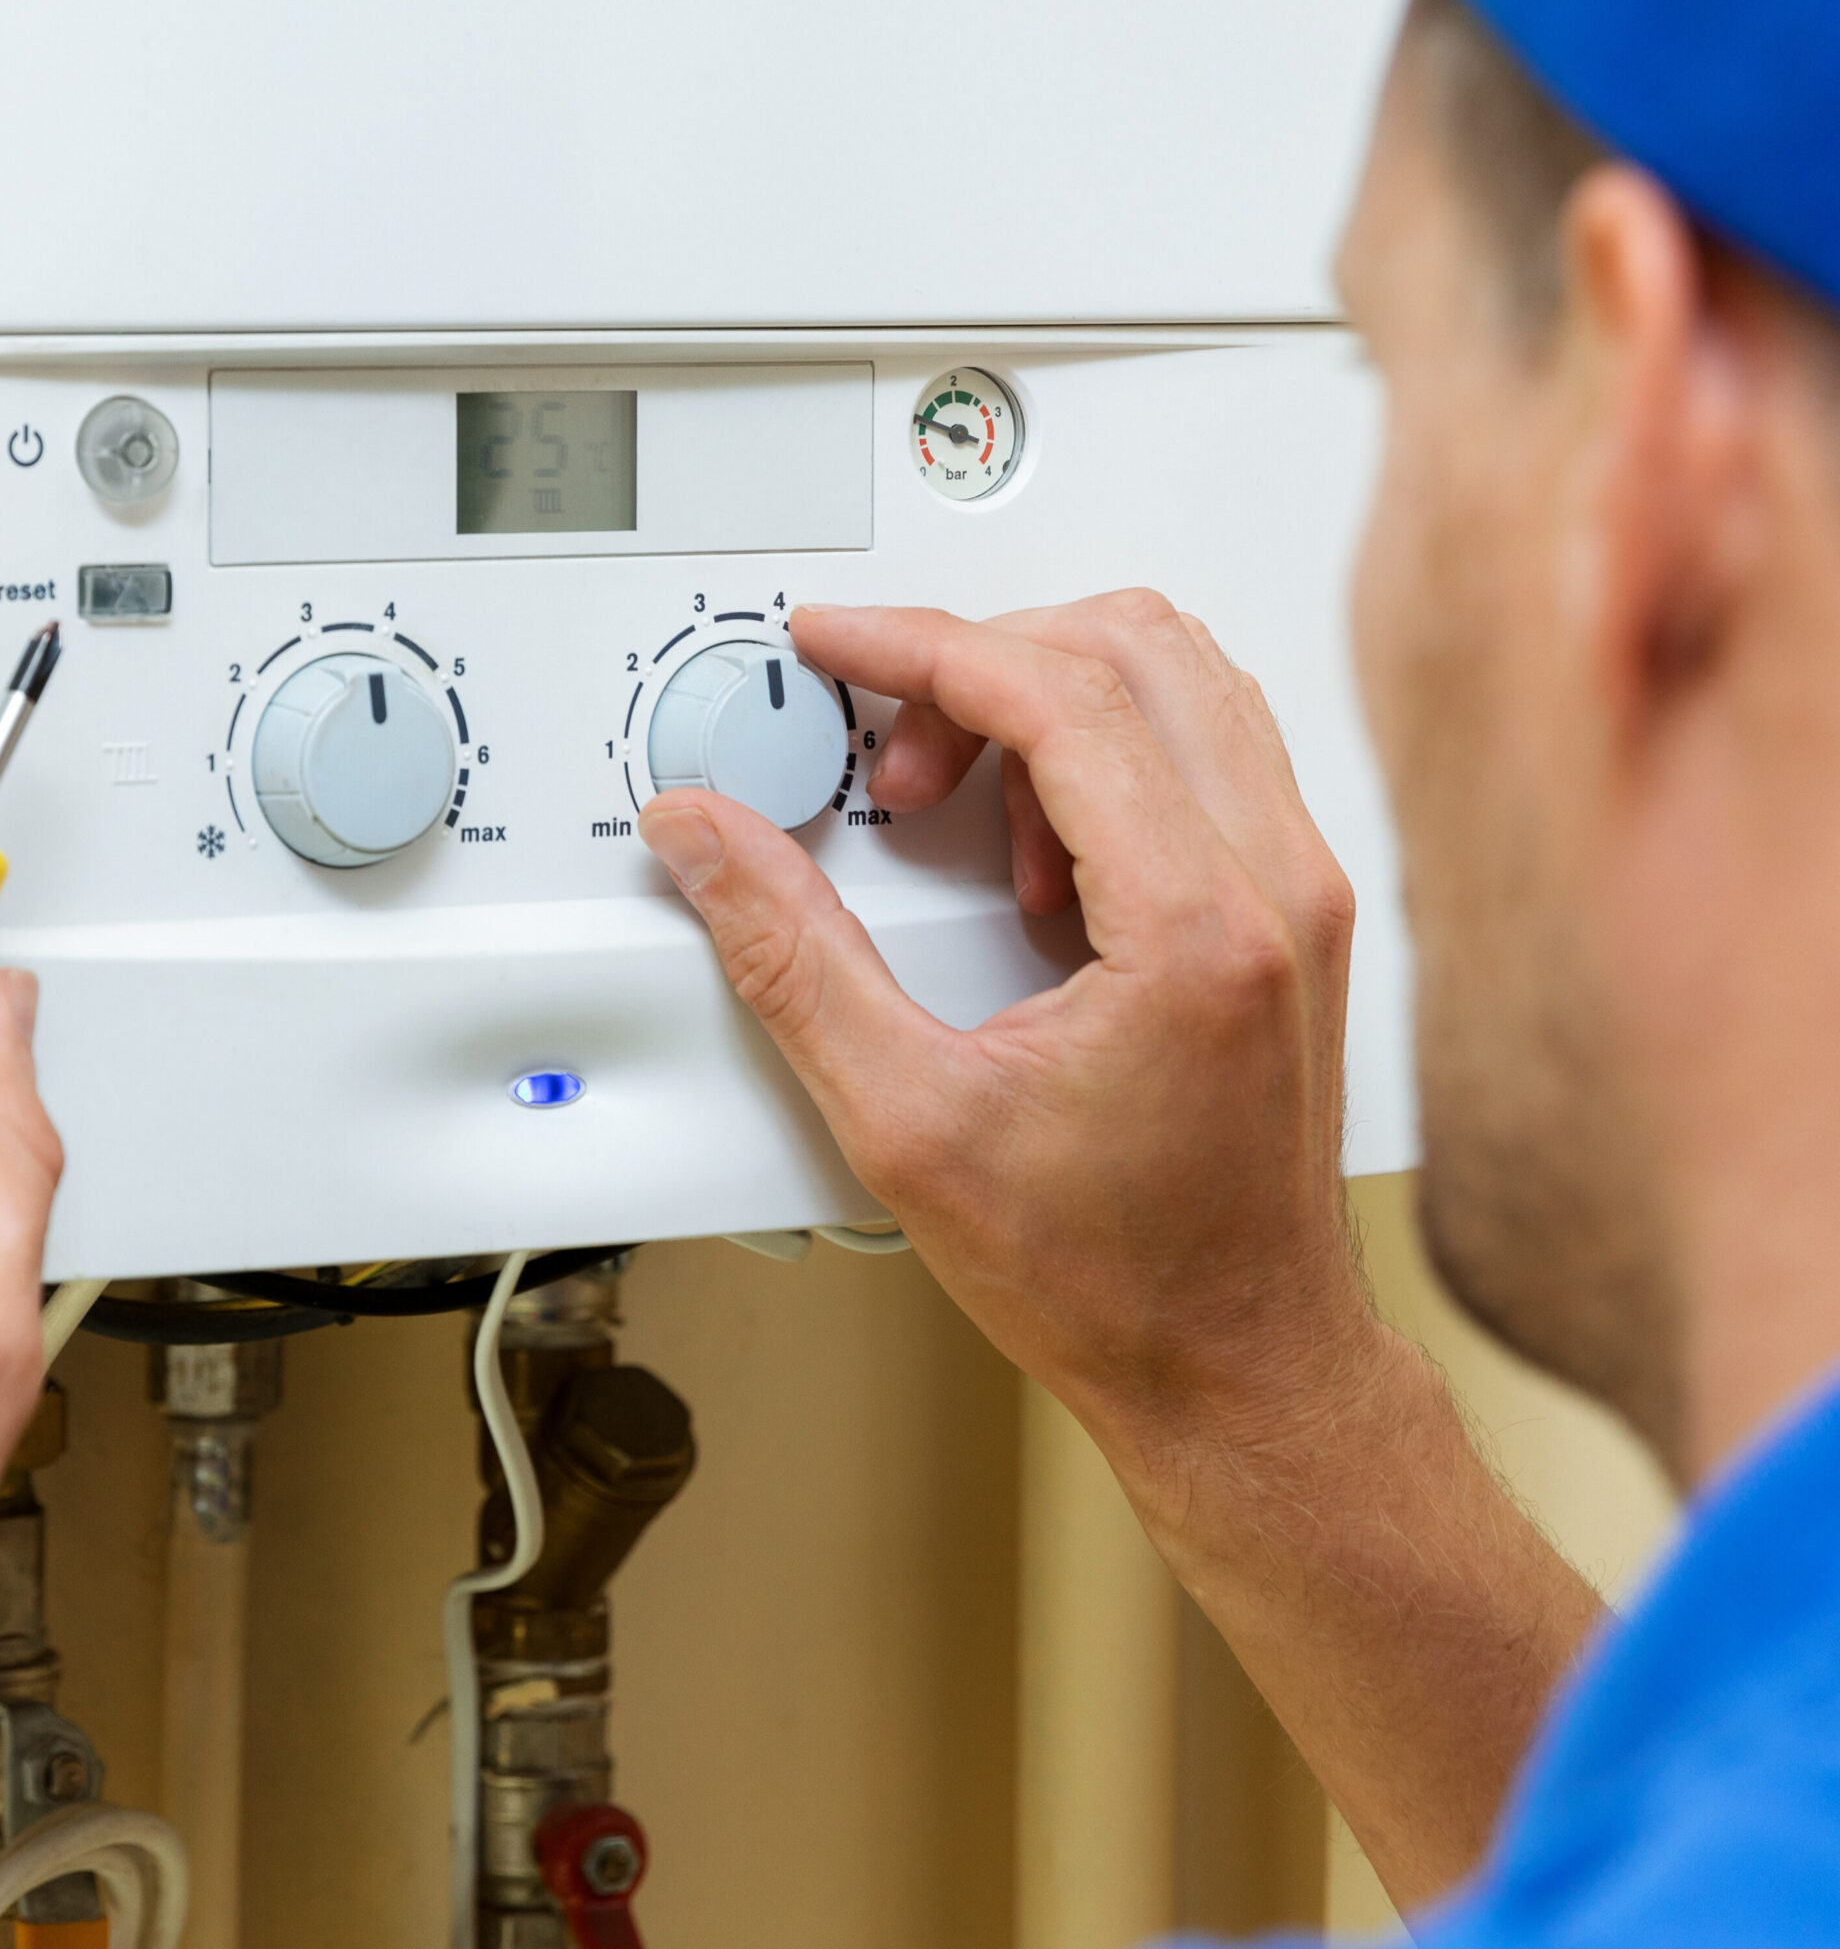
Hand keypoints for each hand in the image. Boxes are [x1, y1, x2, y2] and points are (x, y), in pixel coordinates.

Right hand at [638, 592, 1370, 1470]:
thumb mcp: (906, 1122)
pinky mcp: (1295, 909)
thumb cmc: (1118, 1280)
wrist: (1240, 1369)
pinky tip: (1028, 855)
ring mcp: (1300, 891)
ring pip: (1180, 678)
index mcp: (1198, 925)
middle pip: (1132, 645)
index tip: (834, 641)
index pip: (1059, 691)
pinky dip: (1098, 751)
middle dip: (978, 662)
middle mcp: (1277, 885)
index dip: (918, 643)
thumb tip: (709, 840)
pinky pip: (1202, 745)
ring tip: (956, 808)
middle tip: (890, 753)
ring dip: (1043, 699)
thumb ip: (789, 958)